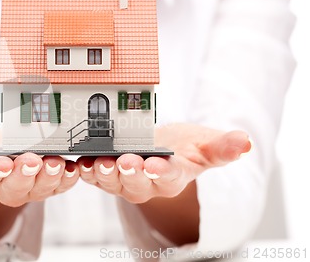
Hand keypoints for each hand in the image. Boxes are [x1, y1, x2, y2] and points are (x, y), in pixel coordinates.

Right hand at [0, 109, 78, 206]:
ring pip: (40, 187)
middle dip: (24, 175)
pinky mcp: (47, 178)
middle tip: (32, 162)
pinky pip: (59, 182)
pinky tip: (74, 167)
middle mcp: (5, 184)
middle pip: (15, 186)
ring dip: (49, 177)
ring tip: (56, 163)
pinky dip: (68, 176)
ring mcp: (28, 184)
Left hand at [76, 124, 250, 203]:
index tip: (156, 165)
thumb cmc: (186, 147)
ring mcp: (125, 180)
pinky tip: (81, 161)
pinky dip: (87, 170)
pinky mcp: (108, 173)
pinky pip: (95, 175)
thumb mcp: (207, 144)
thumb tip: (245, 142)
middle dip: (131, 173)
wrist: (163, 149)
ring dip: (104, 174)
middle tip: (125, 161)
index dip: (163, 172)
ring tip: (99, 162)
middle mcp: (148, 184)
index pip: (170, 177)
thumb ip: (223, 146)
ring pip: (113, 182)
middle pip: (138, 183)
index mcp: (174, 177)